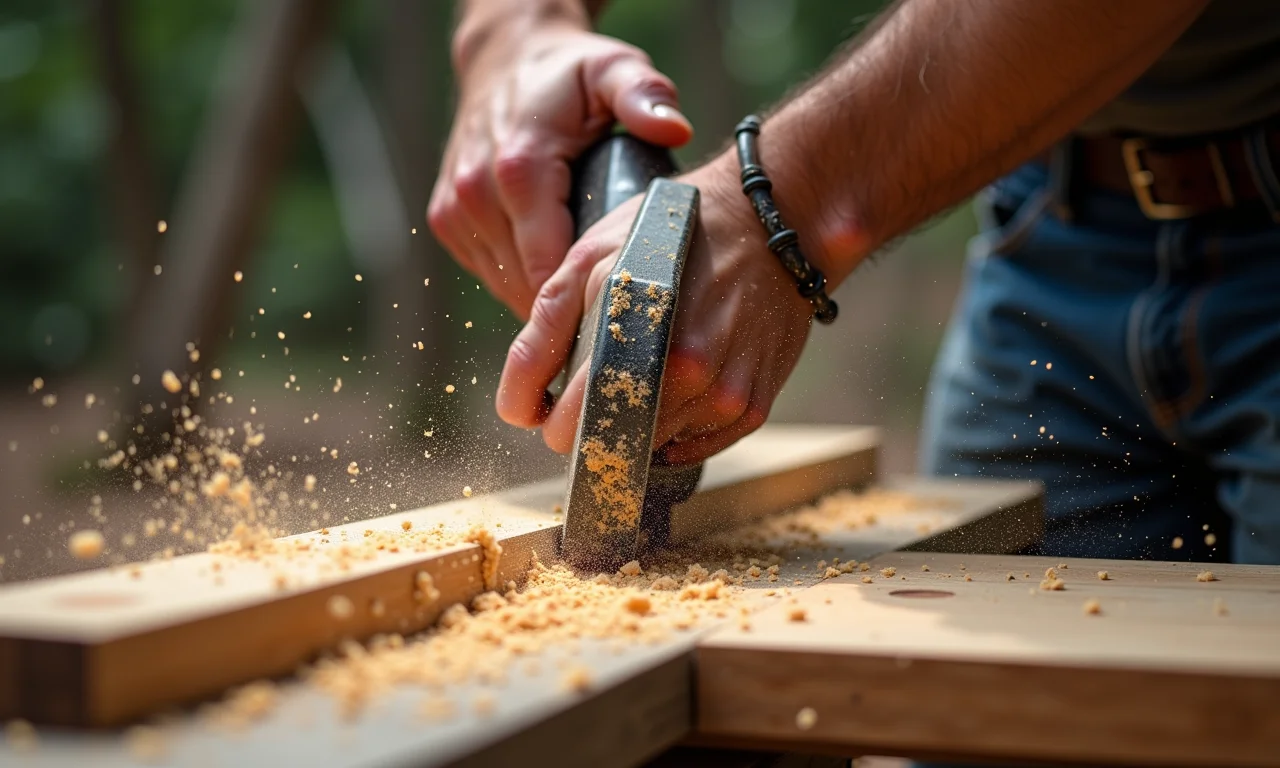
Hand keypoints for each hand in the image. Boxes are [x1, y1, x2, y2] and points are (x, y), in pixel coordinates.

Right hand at [427, 26, 692, 318]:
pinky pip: (486, 272)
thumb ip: (643, 95)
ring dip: (541, 299)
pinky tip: (554, 276)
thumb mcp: (613, 70)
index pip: (549, 269)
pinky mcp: (445, 220)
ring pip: (503, 286)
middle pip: (525, 286)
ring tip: (588, 297)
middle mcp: (475, 193)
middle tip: (616, 312)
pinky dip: (517, 279)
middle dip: (569, 307)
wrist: (506, 57)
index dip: (586, 300)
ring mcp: (454, 210)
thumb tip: (674, 129)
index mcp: (519, 168)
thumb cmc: (569, 71)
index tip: (623, 310)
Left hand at [496, 153, 814, 463]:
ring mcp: (724, 394)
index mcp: (630, 342)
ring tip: (655, 364)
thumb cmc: (668, 235)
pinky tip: (683, 383)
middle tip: (611, 371)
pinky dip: (683, 426)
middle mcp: (682, 376)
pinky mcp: (754, 405)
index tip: (559, 400)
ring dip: (644, 420)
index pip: (567, 430)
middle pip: (613, 443)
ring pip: (656, 447)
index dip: (553, 419)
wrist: (764, 220)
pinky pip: (701, 445)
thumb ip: (542, 334)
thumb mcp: (589, 261)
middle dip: (599, 419)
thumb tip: (516, 412)